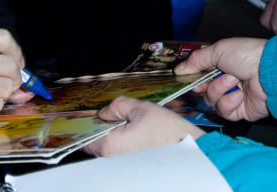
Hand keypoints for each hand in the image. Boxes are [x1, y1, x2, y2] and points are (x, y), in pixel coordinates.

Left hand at [83, 97, 202, 156]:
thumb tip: (105, 112)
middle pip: (96, 146)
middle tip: (115, 119)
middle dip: (102, 131)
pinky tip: (135, 137)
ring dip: (112, 138)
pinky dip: (122, 146)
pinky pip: (120, 157)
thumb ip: (118, 106)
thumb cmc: (168, 133)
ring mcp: (123, 168)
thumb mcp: (141, 108)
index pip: (85, 139)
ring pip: (108, 152)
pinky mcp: (133, 170)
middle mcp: (114, 161)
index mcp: (111, 145)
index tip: (93, 117)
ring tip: (129, 127)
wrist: (190, 150)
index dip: (87, 126)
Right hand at [174, 38, 268, 121]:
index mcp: (220, 66)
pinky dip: (229, 102)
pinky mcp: (240, 111)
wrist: (270, 71)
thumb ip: (197, 60)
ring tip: (234, 80)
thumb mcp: (218, 50)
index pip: (199, 76)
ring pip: (211, 101)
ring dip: (220, 90)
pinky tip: (240, 94)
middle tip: (212, 77)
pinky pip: (224, 112)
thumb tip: (179, 69)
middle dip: (205, 84)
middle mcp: (225, 82)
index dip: (192, 78)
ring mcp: (232, 97)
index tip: (185, 77)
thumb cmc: (247, 55)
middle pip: (203, 90)